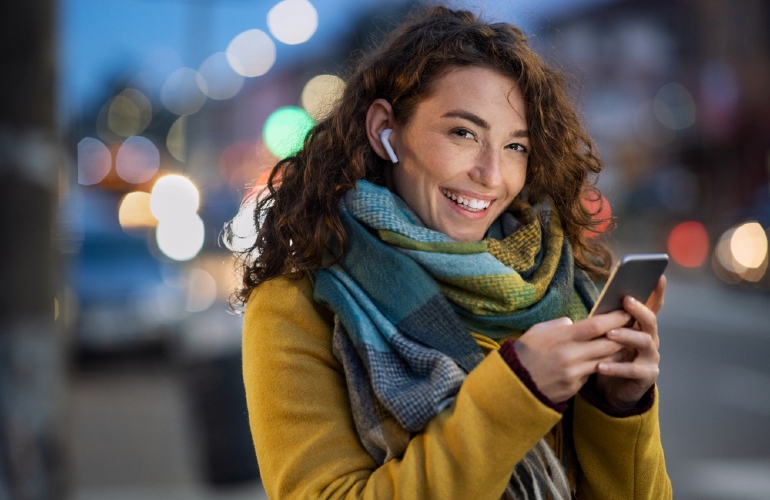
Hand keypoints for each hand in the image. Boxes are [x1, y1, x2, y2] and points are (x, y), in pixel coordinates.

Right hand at [515, 310, 632, 402]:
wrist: (514, 385)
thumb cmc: (523, 354)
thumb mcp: (536, 332)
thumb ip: (558, 325)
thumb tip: (573, 323)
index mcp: (561, 338)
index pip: (596, 325)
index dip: (615, 318)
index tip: (626, 312)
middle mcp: (570, 355)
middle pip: (609, 343)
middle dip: (624, 335)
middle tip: (633, 327)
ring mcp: (574, 373)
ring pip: (607, 360)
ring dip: (618, 352)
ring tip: (625, 344)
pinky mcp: (574, 387)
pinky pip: (593, 373)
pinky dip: (601, 366)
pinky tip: (605, 361)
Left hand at [594, 276, 665, 409]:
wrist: (613, 390)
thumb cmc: (610, 356)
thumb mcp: (608, 335)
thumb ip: (610, 320)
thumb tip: (604, 299)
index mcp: (642, 327)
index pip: (653, 306)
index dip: (657, 292)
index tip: (659, 276)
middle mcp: (650, 339)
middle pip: (650, 321)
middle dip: (640, 309)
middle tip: (626, 300)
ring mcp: (651, 357)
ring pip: (644, 342)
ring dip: (627, 336)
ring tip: (610, 334)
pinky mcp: (646, 376)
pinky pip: (632, 370)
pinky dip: (616, 367)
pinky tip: (600, 366)